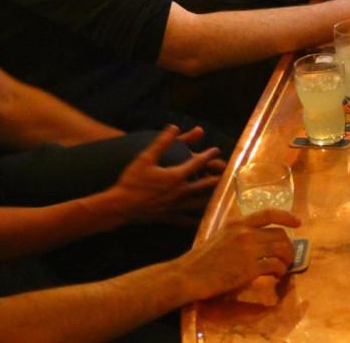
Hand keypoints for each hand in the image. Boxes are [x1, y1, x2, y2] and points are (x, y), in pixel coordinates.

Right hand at [99, 125, 222, 226]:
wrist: (119, 206)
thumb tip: (174, 126)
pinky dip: (198, 220)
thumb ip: (162, 142)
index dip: (208, 155)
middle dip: (218, 179)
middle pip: (206, 185)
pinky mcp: (169, 217)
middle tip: (230, 175)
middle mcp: (180, 192)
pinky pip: (187, 220)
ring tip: (225, 197)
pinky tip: (205, 222)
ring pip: (201, 204)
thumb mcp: (146, 157)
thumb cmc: (131, 180)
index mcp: (176, 176)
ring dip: (213, 199)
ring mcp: (175, 207)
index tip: (216, 150)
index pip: (198, 163)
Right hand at [177, 208, 299, 301]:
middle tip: (287, 257)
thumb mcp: (222, 235)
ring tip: (283, 268)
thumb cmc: (203, 258)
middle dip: (289, 246)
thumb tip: (260, 239)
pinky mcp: (248, 269)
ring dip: (287, 260)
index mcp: (238, 223)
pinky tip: (275, 276)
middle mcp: (245, 233)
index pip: (268, 213)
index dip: (287, 216)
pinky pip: (274, 266)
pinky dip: (279, 271)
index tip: (298, 222)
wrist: (189, 275)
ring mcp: (248, 251)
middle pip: (280, 235)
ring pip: (281, 250)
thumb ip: (240, 233)